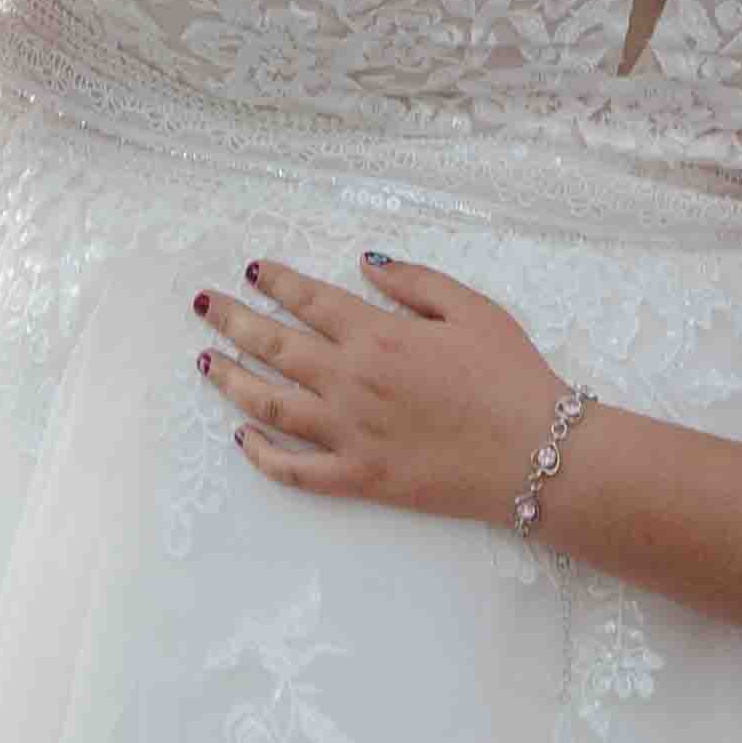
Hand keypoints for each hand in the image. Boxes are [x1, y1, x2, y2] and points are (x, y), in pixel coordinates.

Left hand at [197, 253, 563, 524]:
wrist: (538, 453)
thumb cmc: (512, 376)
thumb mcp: (473, 308)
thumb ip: (414, 282)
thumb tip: (364, 263)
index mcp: (378, 334)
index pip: (308, 300)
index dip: (276, 282)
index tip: (252, 270)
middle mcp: (350, 380)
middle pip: (273, 346)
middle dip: (232, 320)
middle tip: (204, 303)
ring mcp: (348, 433)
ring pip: (269, 404)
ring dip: (231, 380)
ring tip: (206, 363)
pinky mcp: (358, 478)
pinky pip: (294, 470)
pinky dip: (261, 455)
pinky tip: (241, 439)